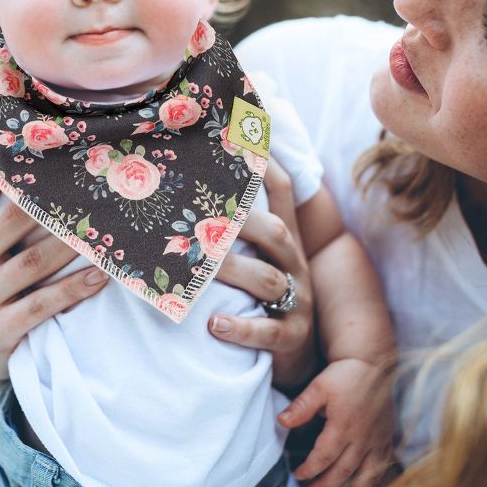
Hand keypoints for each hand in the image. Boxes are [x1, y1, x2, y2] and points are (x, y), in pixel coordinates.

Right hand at [0, 162, 107, 388]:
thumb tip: (27, 141)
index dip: (11, 159)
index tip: (51, 139)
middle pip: (14, 219)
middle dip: (56, 200)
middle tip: (95, 179)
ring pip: (33, 261)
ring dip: (74, 242)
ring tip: (107, 225)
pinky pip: (44, 304)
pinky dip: (76, 288)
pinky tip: (103, 274)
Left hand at [208, 159, 314, 389]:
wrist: (294, 351)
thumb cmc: (257, 292)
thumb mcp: (254, 253)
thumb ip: (231, 221)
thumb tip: (189, 184)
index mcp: (283, 238)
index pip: (280, 190)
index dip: (264, 162)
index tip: (240, 134)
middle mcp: (294, 263)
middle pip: (274, 232)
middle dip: (239, 220)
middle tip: (197, 212)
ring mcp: (297, 300)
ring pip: (267, 280)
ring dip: (231, 271)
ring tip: (197, 269)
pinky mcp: (290, 336)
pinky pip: (268, 332)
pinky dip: (240, 328)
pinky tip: (213, 323)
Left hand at [280, 357, 393, 486]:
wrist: (372, 363)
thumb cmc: (344, 374)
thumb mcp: (318, 386)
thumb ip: (301, 407)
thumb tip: (282, 422)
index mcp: (342, 427)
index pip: (323, 457)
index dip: (310, 469)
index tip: (298, 475)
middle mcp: (362, 438)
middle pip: (343, 470)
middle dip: (326, 484)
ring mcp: (377, 439)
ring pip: (366, 474)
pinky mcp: (387, 436)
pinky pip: (383, 465)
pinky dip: (374, 480)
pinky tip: (366, 486)